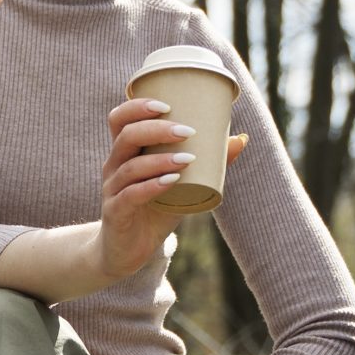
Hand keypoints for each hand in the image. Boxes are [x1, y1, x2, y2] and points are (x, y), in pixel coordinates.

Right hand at [94, 97, 248, 280]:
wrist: (130, 250)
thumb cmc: (155, 209)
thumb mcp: (183, 184)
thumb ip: (208, 164)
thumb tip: (241, 138)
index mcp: (126, 152)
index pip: (121, 119)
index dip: (138, 106)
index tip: (167, 104)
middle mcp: (115, 166)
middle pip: (126, 136)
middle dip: (156, 128)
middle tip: (186, 130)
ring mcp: (113, 190)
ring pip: (130, 166)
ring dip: (160, 159)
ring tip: (188, 159)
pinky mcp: (116, 213)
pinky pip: (131, 195)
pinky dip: (152, 186)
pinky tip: (171, 181)